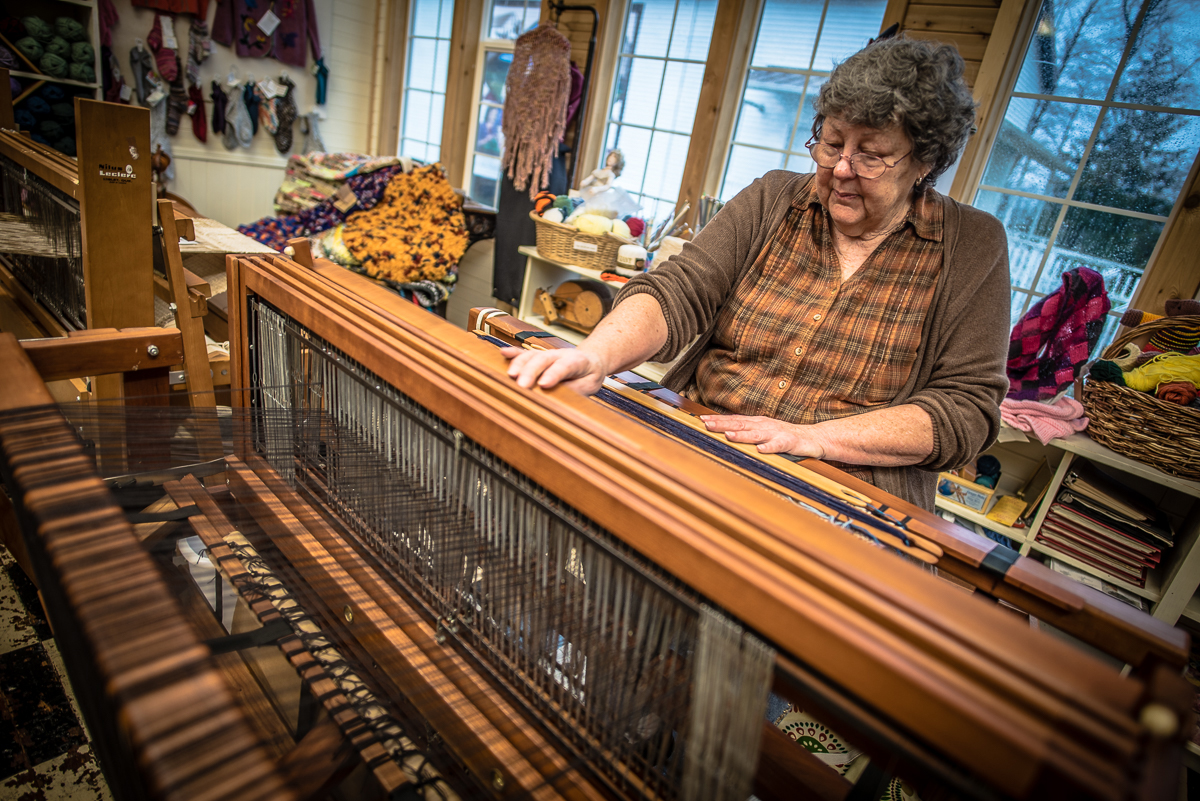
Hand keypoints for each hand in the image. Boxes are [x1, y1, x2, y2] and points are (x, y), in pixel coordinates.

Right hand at [502, 347, 608, 394]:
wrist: (591, 361)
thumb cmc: (589, 375)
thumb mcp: (590, 385)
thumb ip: (576, 390)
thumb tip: (560, 399)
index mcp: (577, 361)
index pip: (564, 366)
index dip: (554, 374)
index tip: (544, 385)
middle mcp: (560, 354)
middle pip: (544, 359)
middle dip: (532, 371)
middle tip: (523, 385)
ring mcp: (548, 354)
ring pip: (532, 355)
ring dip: (520, 364)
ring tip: (510, 376)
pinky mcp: (538, 356)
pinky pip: (524, 353)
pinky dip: (514, 354)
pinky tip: (503, 353)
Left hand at [700, 414, 826, 458]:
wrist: (813, 438)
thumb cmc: (785, 436)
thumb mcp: (764, 432)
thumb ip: (747, 432)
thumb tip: (725, 433)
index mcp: (757, 423)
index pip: (734, 420)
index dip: (718, 420)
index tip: (702, 420)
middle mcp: (764, 425)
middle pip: (741, 424)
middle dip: (723, 424)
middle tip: (707, 424)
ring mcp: (776, 433)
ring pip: (756, 434)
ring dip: (742, 435)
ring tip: (729, 435)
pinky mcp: (788, 443)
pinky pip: (777, 445)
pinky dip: (769, 447)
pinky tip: (760, 450)